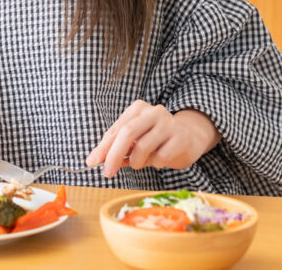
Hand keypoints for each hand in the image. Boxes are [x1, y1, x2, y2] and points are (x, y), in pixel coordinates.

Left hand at [85, 100, 220, 177]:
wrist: (189, 138)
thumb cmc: (156, 140)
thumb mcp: (135, 140)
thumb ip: (117, 147)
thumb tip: (96, 160)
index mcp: (138, 108)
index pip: (116, 128)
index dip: (103, 147)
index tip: (92, 162)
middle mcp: (154, 111)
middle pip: (127, 133)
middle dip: (114, 155)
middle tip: (108, 172)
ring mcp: (169, 123)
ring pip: (143, 147)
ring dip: (136, 162)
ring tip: (139, 163)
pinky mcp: (181, 137)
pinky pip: (160, 157)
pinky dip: (155, 164)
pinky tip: (160, 159)